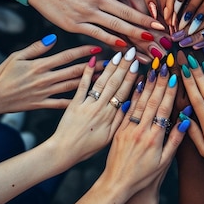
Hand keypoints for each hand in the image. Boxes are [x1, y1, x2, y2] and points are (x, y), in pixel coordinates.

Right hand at [0, 36, 104, 122]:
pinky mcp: (42, 105)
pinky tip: (90, 101)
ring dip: (90, 83)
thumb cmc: (2, 75)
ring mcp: (45, 93)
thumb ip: (36, 48)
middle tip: (111, 64)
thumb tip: (53, 38)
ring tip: (105, 79)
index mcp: (40, 65)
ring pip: (72, 87)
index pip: (66, 56)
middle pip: (74, 72)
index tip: (98, 48)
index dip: (83, 52)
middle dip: (94, 67)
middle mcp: (45, 79)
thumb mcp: (16, 56)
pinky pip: (62, 104)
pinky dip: (76, 102)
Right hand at [28, 0, 165, 48]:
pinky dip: (109, 42)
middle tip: (158, 41)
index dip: (143, 18)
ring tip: (144, 50)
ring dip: (128, 42)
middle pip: (121, 22)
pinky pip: (94, 36)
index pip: (126, 8)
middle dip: (141, 33)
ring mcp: (82, 19)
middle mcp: (92, 8)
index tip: (158, 25)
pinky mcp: (73, 28)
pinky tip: (122, 47)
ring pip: (110, 32)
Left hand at [49, 46, 139, 162]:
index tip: (139, 65)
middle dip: (124, 66)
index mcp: (110, 116)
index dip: (132, 78)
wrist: (64, 151)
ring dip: (110, 67)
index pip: (124, 93)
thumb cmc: (87, 148)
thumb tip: (131, 103)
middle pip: (115, 83)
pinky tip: (92, 60)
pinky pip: (82, 85)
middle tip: (132, 52)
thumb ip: (120, 120)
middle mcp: (100, 108)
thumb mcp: (109, 138)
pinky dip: (87, 73)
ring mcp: (87, 104)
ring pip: (101, 82)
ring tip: (119, 54)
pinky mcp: (74, 103)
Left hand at [99, 64, 186, 199]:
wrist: (117, 184)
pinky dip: (131, 94)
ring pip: (138, 102)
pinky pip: (125, 108)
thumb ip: (175, 140)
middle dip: (159, 81)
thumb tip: (185, 120)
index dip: (169, 91)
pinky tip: (134, 81)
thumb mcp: (164, 161)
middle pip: (151, 101)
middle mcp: (140, 130)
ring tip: (151, 67)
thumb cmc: (144, 175)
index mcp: (154, 138)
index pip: (164, 109)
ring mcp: (127, 129)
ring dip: (145, 83)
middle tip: (163, 64)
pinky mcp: (118, 130)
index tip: (174, 75)